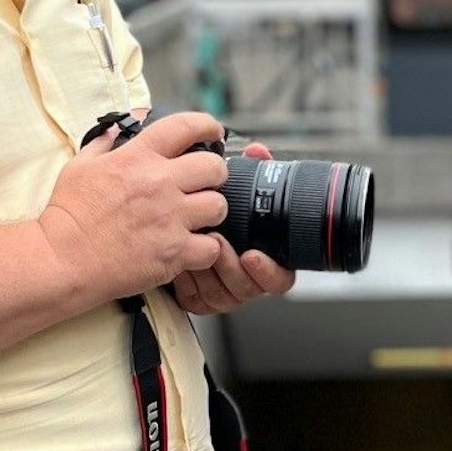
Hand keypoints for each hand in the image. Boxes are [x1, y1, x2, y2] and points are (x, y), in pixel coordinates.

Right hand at [37, 112, 228, 302]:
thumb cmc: (68, 214)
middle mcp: (160, 183)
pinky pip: (211, 247)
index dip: (207, 125)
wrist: (62, 259)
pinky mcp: (174, 252)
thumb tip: (119, 126)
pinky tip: (193, 247)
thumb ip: (105, 142)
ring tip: (199, 217)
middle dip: (214, 173)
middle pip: (215, 167)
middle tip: (205, 182)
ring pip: (219, 206)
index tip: (212, 131)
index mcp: (138, 158)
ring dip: (212, 210)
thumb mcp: (80, 165)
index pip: (186, 126)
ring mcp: (170, 218)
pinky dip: (206, 248)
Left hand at [171, 143, 296, 312]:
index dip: (270, 270)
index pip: (281, 277)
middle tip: (219, 243)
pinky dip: (190, 282)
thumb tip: (258, 151)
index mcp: (263, 259)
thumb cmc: (211, 213)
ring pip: (223, 294)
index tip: (252, 255)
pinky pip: (198, 299)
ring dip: (210, 270)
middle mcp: (245, 278)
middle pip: (250, 287)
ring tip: (198, 247)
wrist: (170, 233)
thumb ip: (250, 172)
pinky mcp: (197, 299)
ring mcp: (222, 291)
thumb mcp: (230, 192)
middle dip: (232, 266)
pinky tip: (183, 263)